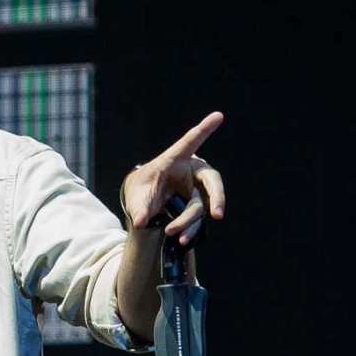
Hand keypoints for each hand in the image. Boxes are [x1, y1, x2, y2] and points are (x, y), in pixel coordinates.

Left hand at [122, 112, 225, 244]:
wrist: (144, 202)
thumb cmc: (141, 188)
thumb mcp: (136, 195)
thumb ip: (140, 207)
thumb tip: (141, 222)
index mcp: (176, 159)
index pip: (190, 141)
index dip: (204, 129)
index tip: (218, 115)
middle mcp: (192, 172)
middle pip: (212, 181)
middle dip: (217, 197)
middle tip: (218, 214)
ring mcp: (196, 190)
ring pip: (200, 206)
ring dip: (189, 222)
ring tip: (173, 235)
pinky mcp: (196, 206)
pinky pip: (197, 219)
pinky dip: (190, 230)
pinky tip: (182, 240)